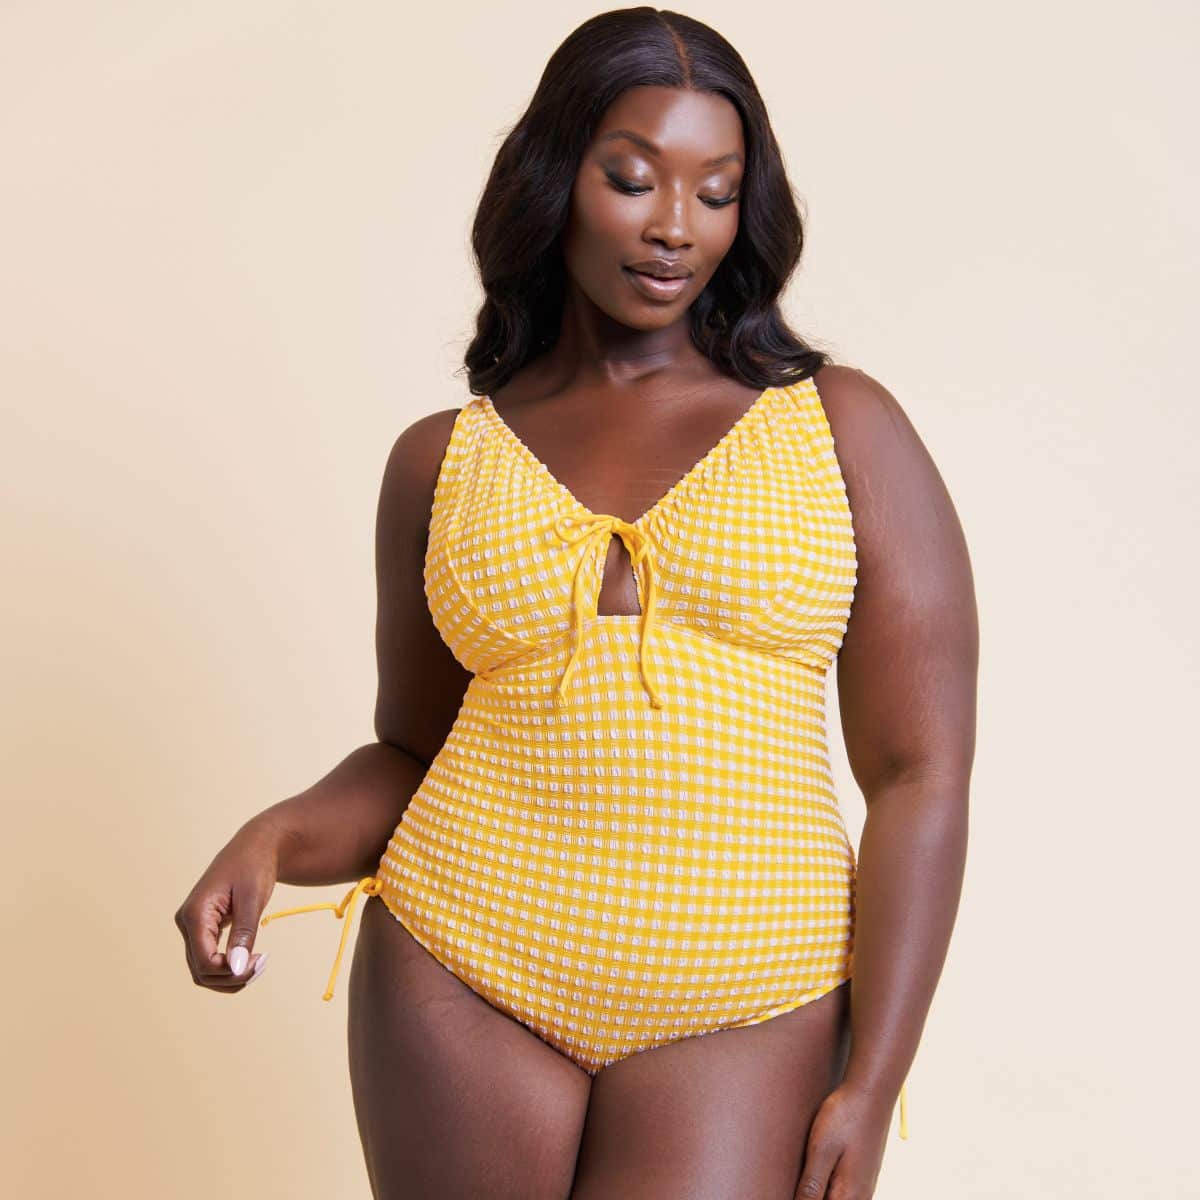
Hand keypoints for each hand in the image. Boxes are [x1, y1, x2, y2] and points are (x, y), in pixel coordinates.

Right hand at [174, 819, 280, 991]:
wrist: (256, 846)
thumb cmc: (254, 866)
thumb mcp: (253, 898)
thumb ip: (243, 933)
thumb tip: (237, 968)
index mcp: (195, 914)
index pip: (204, 961)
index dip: (230, 972)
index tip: (259, 962)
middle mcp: (187, 922)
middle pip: (201, 970)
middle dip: (232, 977)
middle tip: (262, 965)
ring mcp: (192, 926)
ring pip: (203, 969)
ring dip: (230, 976)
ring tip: (258, 964)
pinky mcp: (203, 928)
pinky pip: (209, 957)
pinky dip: (228, 966)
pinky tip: (250, 959)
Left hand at [793, 1082, 894, 1199]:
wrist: (871, 1093)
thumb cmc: (846, 1117)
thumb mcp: (821, 1149)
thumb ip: (811, 1186)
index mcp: (849, 1195)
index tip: (793, 1187)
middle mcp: (861, 1197)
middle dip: (809, 1196)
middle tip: (801, 1172)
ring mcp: (864, 1188)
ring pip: (836, 1199)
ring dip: (818, 1191)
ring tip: (808, 1170)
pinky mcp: (863, 1176)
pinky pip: (843, 1193)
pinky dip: (828, 1187)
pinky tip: (818, 1170)